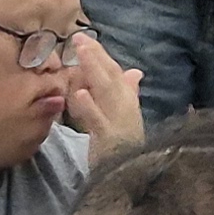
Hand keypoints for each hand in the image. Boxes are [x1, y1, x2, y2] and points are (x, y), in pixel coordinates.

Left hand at [62, 30, 142, 149]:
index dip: (101, 54)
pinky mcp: (109, 139)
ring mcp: (118, 121)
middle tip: (79, 38)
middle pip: (110, 76)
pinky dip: (90, 107)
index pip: (114, 72)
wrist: (132, 176)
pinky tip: (78, 94)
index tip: (86, 38)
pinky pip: (98, 121)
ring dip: (93, 71)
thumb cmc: (127, 147)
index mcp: (128, 100)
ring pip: (105, 91)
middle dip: (95, 56)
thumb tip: (135, 72)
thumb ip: (130, 93)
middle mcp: (125, 107)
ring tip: (81, 53)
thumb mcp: (128, 117)